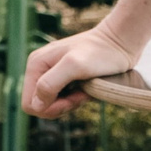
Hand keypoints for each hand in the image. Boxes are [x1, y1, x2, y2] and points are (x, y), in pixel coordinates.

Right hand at [21, 25, 139, 118]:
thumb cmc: (100, 52)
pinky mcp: (63, 77)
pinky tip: (85, 89)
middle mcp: (40, 68)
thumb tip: (35, 105)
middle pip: (40, 105)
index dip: (50, 108)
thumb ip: (50, 84)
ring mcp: (51, 72)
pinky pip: (60, 98)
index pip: (30, 103)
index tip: (72, 99)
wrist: (119, 42)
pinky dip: (73, 99)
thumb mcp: (74, 67)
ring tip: (85, 91)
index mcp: (36, 64)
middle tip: (80, 95)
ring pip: (50, 103)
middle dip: (60, 106)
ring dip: (68, 103)